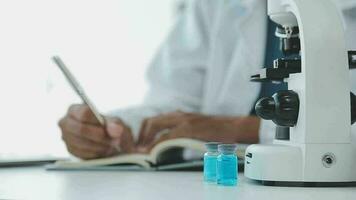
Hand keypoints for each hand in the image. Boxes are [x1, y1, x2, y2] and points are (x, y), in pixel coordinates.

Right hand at [58, 104, 134, 158]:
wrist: (106, 139)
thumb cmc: (108, 127)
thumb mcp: (114, 122)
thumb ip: (115, 124)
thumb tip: (115, 130)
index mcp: (75, 109)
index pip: (84, 113)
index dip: (97, 121)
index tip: (109, 127)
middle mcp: (66, 122)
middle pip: (81, 129)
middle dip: (99, 136)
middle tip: (113, 140)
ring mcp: (66, 137)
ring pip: (82, 143)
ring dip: (100, 146)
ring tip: (110, 145)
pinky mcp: (70, 150)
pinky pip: (82, 153)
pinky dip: (96, 153)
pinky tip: (103, 150)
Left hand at [137, 111, 259, 151]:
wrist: (234, 127)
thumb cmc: (218, 130)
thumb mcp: (196, 129)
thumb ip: (183, 133)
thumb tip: (170, 144)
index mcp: (180, 115)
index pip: (154, 120)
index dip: (144, 132)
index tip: (141, 144)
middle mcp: (179, 115)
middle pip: (151, 121)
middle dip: (141, 135)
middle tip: (137, 149)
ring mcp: (183, 120)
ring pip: (155, 126)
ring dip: (146, 139)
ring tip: (142, 151)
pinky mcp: (188, 128)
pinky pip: (167, 136)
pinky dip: (157, 145)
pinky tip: (153, 152)